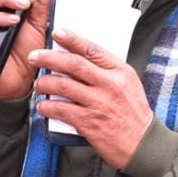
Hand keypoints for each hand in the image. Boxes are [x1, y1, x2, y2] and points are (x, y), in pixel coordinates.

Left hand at [31, 28, 153, 170]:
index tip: (57, 33)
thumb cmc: (134, 114)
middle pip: (73, 64)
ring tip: (38, 85)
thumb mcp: (129, 84)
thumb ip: (108, 71)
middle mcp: (110, 85)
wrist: (143, 143)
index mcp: (120, 72)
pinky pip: (61, 109)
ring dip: (44, 83)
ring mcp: (99, 103)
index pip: (92, 50)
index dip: (72, 40)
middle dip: (49, 57)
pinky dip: (47, 107)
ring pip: (63, 85)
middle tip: (34, 57)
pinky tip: (43, 106)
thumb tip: (81, 59)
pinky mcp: (89, 122)